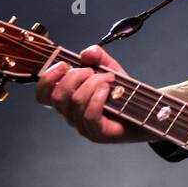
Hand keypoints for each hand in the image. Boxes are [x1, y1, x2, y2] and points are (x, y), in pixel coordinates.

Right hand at [34, 45, 151, 143]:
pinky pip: (89, 114)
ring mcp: (82, 126)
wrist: (145, 111)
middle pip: (57, 96)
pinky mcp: (96, 133)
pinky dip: (98, 97)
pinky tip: (108, 90)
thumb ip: (97, 56)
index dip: (47, 79)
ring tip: (109, 79)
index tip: (64, 64)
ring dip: (93, 83)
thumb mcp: (109, 67)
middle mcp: (70, 114)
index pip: (42, 95)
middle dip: (75, 77)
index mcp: (67, 99)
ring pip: (76, 101)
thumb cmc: (122, 93)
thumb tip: (85, 53)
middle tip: (92, 71)